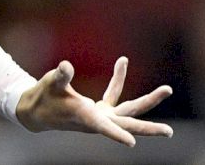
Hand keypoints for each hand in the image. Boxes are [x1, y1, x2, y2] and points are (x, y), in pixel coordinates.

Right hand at [16, 57, 173, 146]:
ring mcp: (100, 116)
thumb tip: (66, 66)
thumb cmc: (43, 97)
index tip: (131, 143)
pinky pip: (114, 94)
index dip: (117, 134)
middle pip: (128, 124)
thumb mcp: (51, 84)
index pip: (104, 128)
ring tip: (168, 90)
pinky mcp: (99, 110)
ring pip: (129, 110)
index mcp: (86, 118)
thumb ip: (61, 76)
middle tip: (169, 133)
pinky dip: (118, 78)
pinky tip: (122, 61)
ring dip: (148, 100)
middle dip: (149, 128)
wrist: (35, 111)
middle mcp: (98, 120)